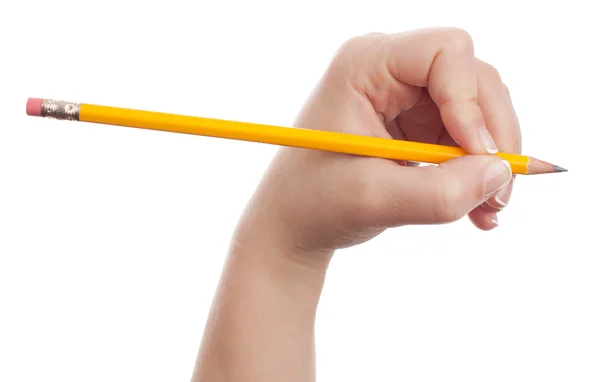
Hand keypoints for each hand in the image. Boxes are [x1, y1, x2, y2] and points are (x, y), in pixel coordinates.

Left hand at [235, 28, 520, 256]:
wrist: (294, 223)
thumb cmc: (312, 202)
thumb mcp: (372, 200)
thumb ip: (438, 192)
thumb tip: (500, 173)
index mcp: (365, 65)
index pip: (445, 52)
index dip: (470, 101)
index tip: (479, 155)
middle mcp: (389, 70)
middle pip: (472, 80)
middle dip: (492, 137)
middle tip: (499, 193)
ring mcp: (406, 95)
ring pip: (479, 111)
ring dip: (491, 161)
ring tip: (487, 210)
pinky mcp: (417, 122)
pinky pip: (468, 136)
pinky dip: (479, 172)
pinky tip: (478, 211)